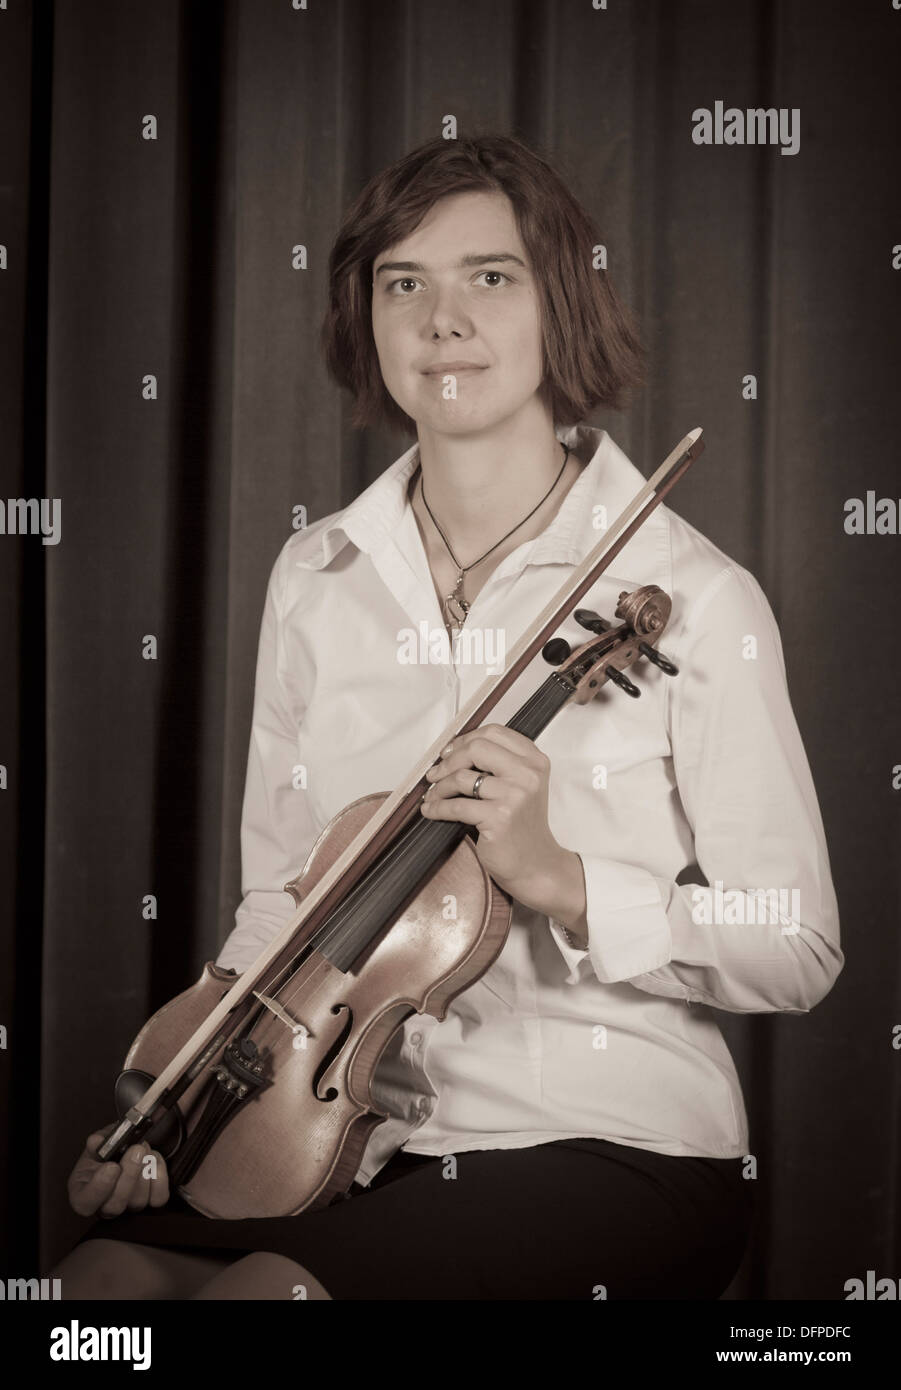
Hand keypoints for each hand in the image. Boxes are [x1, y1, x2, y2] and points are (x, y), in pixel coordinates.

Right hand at [67, 1123, 169, 1218]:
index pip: (85, 1203)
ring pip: (138, 1201)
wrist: (124, 1151)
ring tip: (144, 1148)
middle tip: (136, 1150)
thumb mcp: (97, 1143)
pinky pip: (158, 1198)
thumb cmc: (106, 1152)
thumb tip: (97, 1142)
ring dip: (145, 1170)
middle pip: (115, 1205)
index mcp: (83, 1194)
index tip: (111, 1166)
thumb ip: (96, 1142)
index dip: (99, 1188)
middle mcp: (104, 1206)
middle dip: (129, 1176)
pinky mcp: (149, 1202)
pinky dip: (160, 1176)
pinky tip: (153, 1159)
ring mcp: (128, 1207)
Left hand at [420, 723, 586, 933]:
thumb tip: (453, 750)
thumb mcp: (521, 786)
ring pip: (462, 777)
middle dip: (449, 760)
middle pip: (477, 748)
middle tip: (435, 774)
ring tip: (433, 795)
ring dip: (439, 787)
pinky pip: (457, 806)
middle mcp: (528, 774)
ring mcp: (515, 795)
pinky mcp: (499, 817)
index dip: (465, 739)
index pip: (494, 732)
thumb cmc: (522, 826)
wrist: (536, 865)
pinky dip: (438, 807)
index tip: (448, 752)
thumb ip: (499, 765)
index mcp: (535, 761)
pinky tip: (431, 810)